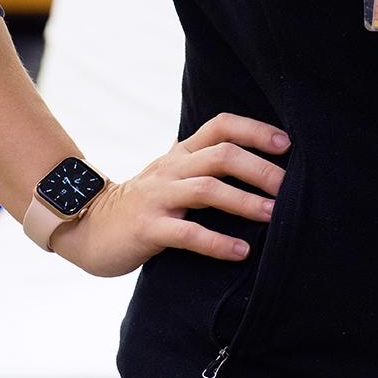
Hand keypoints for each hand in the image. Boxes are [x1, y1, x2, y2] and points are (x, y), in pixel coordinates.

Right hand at [49, 113, 287, 277]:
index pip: (221, 125)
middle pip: (222, 155)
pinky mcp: (147, 229)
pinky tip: (241, 252)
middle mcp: (171, 168)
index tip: (287, 144)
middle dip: (261, 169)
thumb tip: (267, 170)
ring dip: (245, 202)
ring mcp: (158, 197)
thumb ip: (207, 166)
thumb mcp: (174, 175)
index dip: (255, 130)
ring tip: (275, 215)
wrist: (86, 227)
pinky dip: (217, 243)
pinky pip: (187, 234)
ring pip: (207, 190)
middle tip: (290, 187)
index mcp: (181, 152)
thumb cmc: (145, 203)